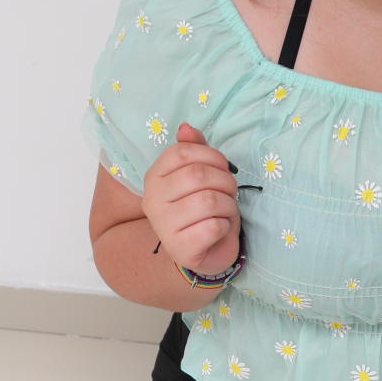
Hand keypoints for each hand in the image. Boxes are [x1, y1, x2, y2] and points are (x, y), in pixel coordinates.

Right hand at [142, 122, 240, 273]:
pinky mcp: (180, 248)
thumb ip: (194, 150)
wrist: (203, 252)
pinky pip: (213, 227)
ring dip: (228, 206)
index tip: (222, 168)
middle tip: (229, 193)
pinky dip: (225, 227)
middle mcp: (152, 200)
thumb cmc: (203, 211)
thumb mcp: (199, 176)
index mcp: (154, 177)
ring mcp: (163, 226)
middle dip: (225, 182)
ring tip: (225, 212)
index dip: (212, 156)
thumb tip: (186, 127)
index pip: (183, 152)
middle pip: (198, 175)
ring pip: (209, 201)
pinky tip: (219, 230)